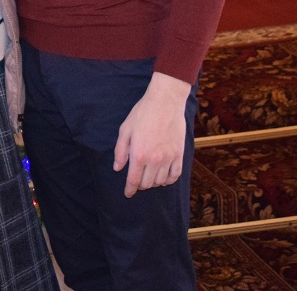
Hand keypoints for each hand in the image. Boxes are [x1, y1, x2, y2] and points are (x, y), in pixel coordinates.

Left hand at [113, 72, 189, 197]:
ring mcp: (168, 158)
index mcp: (139, 155)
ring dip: (154, 182)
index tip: (128, 194)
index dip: (129, 190)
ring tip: (149, 176)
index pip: (133, 181)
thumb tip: (117, 168)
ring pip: (160, 182)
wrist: (165, 102)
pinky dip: (169, 180)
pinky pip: (175, 175)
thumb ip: (120, 151)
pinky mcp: (179, 154)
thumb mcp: (125, 130)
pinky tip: (164, 177)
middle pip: (147, 184)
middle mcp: (154, 160)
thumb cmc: (142, 113)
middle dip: (140, 185)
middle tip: (137, 180)